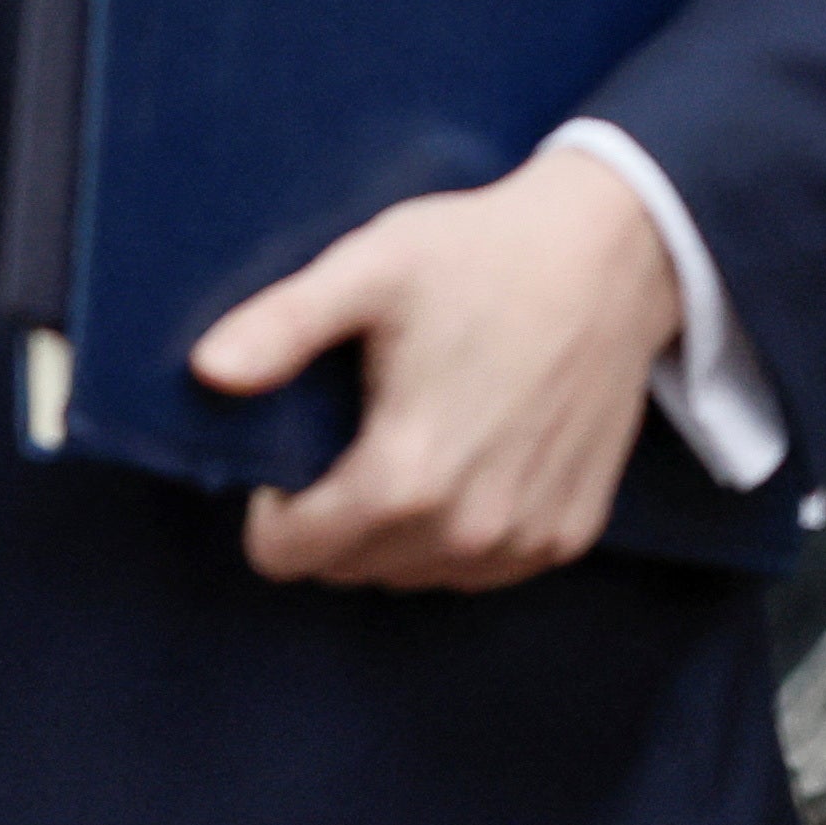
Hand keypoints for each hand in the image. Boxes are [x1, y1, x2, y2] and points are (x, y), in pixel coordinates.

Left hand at [195, 144, 684, 589]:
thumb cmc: (486, 253)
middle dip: (334, 515)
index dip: (276, 504)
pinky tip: (479, 454)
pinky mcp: (568, 534)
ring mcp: (524, 539)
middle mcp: (467, 531)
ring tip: (425, 435)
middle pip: (346, 568)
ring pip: (412, 572)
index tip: (306, 446)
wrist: (619, 252)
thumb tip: (206, 374)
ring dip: (399, 529)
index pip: (285, 556)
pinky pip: (479, 566)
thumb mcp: (373, 268)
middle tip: (367, 428)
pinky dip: (462, 529)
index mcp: (404, 478)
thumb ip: (281, 327)